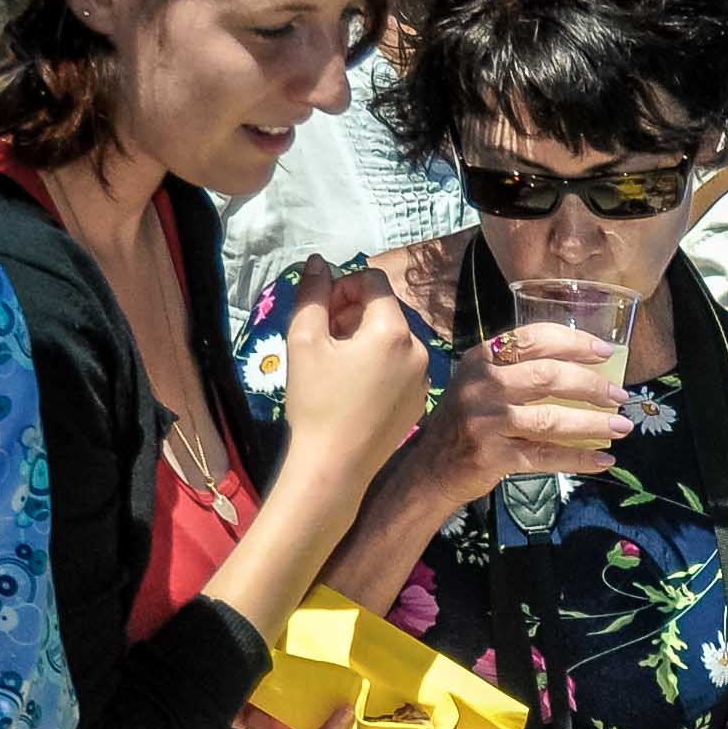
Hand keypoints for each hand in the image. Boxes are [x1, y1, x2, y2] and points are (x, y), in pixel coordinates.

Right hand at [276, 256, 432, 468]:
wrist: (333, 467)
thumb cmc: (315, 401)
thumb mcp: (304, 340)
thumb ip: (311, 293)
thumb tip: (318, 262)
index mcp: (393, 330)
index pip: (373, 282)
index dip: (342, 286)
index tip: (320, 311)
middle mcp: (419, 350)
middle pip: (384, 311)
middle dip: (351, 313)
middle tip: (322, 337)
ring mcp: (423, 379)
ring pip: (392, 340)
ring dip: (363, 339)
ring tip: (334, 364)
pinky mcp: (418, 402)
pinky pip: (399, 368)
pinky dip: (377, 366)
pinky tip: (352, 389)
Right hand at [421, 322, 631, 503]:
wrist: (430, 466)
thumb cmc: (465, 420)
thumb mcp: (481, 383)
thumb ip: (519, 371)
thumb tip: (585, 370)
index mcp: (483, 358)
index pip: (535, 339)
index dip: (575, 342)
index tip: (606, 351)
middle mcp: (483, 385)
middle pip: (548, 377)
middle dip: (592, 385)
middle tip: (620, 395)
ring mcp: (486, 422)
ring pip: (550, 420)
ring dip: (593, 424)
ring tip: (621, 427)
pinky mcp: (492, 456)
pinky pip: (545, 456)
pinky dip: (578, 459)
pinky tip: (603, 460)